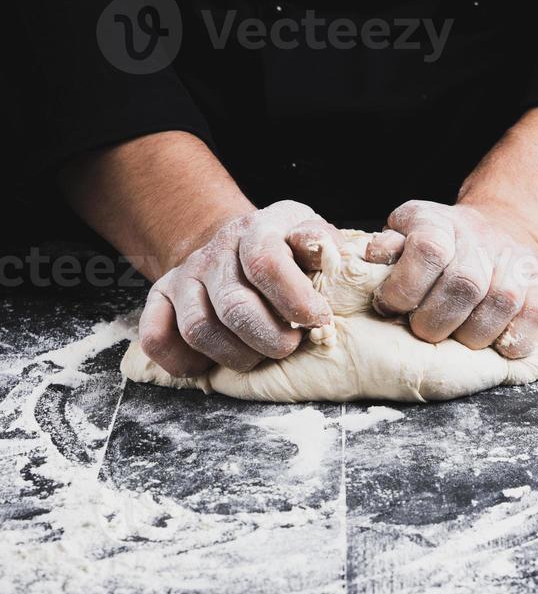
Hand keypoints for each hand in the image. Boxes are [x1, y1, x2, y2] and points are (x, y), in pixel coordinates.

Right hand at [139, 201, 341, 376]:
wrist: (238, 243)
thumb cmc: (286, 249)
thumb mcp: (311, 236)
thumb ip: (322, 244)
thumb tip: (327, 254)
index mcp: (258, 229)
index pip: (266, 261)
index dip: (294, 299)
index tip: (318, 321)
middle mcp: (217, 249)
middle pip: (234, 305)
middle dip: (270, 339)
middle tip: (289, 346)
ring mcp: (186, 274)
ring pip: (198, 329)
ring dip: (235, 356)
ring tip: (258, 356)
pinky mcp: (162, 297)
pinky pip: (155, 337)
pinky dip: (181, 362)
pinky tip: (209, 364)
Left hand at [366, 200, 537, 358]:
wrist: (503, 228)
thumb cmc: (442, 244)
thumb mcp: (405, 235)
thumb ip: (387, 248)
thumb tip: (375, 257)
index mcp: (441, 223)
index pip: (428, 250)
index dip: (405, 287)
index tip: (390, 305)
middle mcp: (483, 238)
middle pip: (464, 285)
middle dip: (434, 321)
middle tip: (423, 330)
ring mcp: (519, 263)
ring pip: (500, 305)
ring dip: (470, 335)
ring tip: (456, 335)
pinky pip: (533, 321)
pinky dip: (510, 342)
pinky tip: (490, 341)